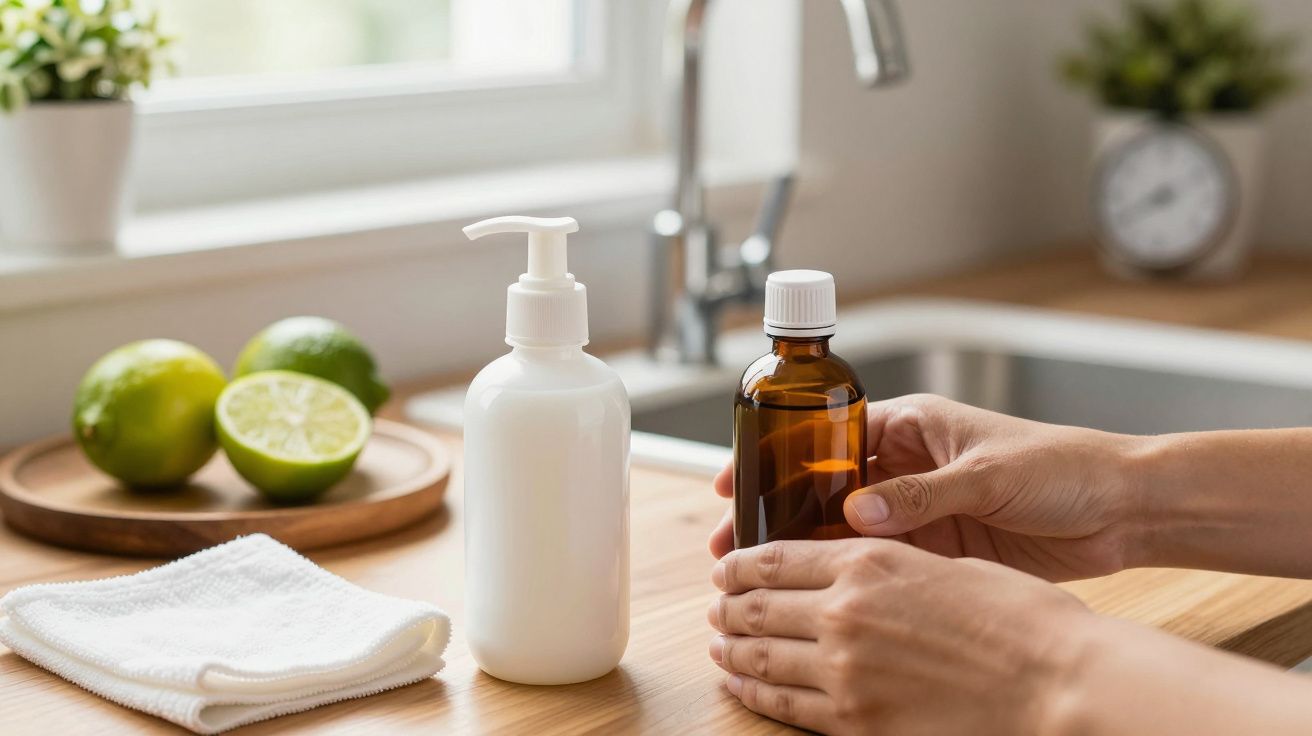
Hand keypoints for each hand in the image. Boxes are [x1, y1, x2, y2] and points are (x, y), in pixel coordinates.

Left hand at [708, 538, 1090, 734]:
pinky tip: (742, 683)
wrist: (1058, 683)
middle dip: (729, 607)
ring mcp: (844, 668)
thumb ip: (888, 565)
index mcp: (867, 559)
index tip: (726, 569)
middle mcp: (844, 609)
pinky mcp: (854, 720)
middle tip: (717, 609)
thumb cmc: (1020, 619)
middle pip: (758, 605)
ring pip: (761, 654)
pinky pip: (784, 703)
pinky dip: (753, 690)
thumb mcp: (946, 564)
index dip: (740, 564)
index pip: (775, 557)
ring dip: (731, 648)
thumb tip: (854, 573)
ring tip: (719, 644)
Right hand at [712, 394, 1143, 580]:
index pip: (826, 436)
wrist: (1122, 510)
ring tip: (761, 576)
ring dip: (807, 548)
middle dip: (780, 511)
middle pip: (824, 486)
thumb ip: (922, 494)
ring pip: (845, 529)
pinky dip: (848, 575)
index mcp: (912, 425)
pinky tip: (816, 594)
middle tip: (735, 542)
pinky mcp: (936, 548)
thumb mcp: (987, 472)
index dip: (778, 457)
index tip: (738, 478)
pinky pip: (880, 560)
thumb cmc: (1064, 466)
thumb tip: (859, 511)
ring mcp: (918, 509)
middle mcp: (905, 465)